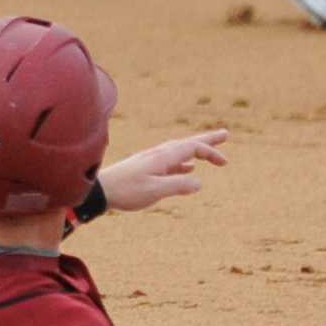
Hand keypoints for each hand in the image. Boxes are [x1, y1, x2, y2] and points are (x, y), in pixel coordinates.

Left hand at [97, 128, 228, 211]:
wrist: (99, 190)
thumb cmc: (125, 190)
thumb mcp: (154, 190)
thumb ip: (177, 185)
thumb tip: (200, 182)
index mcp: (163, 157)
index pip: (192, 147)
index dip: (210, 152)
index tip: (224, 163)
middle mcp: (158, 155)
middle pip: (187, 143)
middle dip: (207, 139)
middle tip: (225, 134)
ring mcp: (152, 161)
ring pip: (180, 151)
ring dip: (197, 150)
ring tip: (211, 150)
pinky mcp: (146, 168)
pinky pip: (171, 162)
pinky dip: (184, 162)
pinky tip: (189, 169)